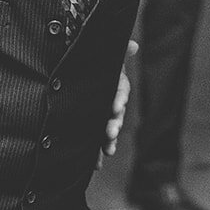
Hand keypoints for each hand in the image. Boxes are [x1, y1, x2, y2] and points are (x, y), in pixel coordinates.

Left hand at [100, 39, 138, 165]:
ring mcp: (104, 114)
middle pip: (117, 113)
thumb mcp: (102, 53)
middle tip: (110, 132)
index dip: (119, 99)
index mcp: (115, 82)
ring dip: (109, 141)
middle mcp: (112, 100)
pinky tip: (96, 164)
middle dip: (114, 123)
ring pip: (110, 129)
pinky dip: (97, 153)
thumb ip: (117, 49)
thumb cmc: (93, 60)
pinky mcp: (94, 126)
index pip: (121, 90)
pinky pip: (97, 140)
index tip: (114, 107)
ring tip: (108, 150)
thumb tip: (134, 45)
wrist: (76, 71)